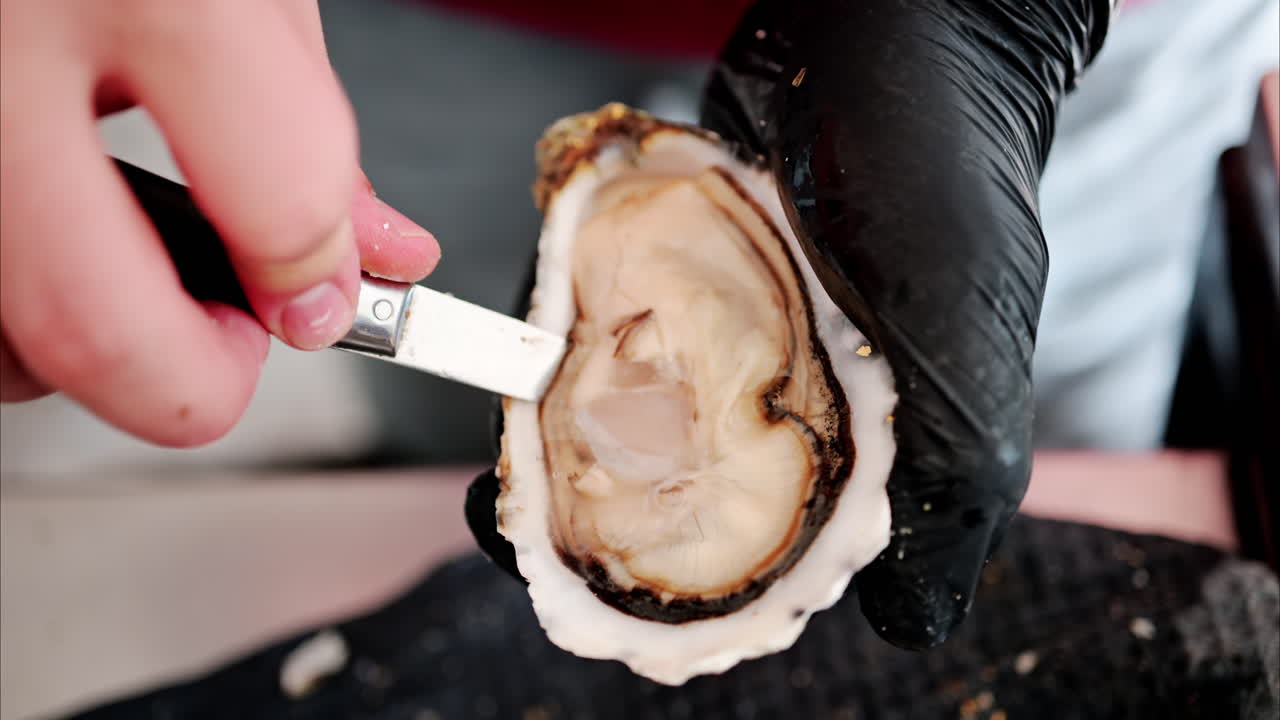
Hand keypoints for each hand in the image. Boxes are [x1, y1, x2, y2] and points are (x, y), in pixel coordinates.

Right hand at [0, 0, 439, 445]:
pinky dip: (19, 300)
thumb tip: (377, 258)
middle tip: (242, 336)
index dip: (326, 279)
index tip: (324, 296)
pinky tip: (60, 230)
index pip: (277, 197)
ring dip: (87, 347)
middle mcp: (0, 45)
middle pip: (91, 331)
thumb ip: (314, 127)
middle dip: (199, 378)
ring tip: (138, 266)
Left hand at [464, 0, 1111, 651]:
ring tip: (521, 425)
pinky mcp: (675, 247)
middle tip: (540, 501)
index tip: (609, 571)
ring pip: (627, 386)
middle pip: (680, 464)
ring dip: (568, 409)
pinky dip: (566, 319)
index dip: (691, 562)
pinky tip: (533, 342)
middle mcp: (787, 376)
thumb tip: (910, 628)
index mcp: (861, 426)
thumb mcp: (970, 358)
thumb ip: (949, 499)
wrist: (899, 22)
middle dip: (606, 491)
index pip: (766, 528)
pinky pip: (602, 297)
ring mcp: (725, 310)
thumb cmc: (946, 184)